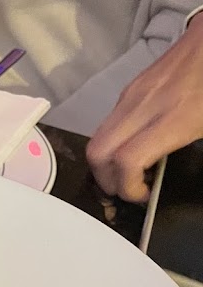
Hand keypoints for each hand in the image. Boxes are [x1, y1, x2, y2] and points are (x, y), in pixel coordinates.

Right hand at [87, 13, 202, 202]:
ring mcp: (131, 97)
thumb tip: (167, 178)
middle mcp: (145, 107)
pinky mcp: (128, 91)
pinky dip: (111, 146)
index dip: (127, 187)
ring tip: (129, 172)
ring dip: (105, 165)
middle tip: (127, 189)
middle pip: (98, 155)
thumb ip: (189, 153)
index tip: (143, 194)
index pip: (127, 160)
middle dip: (106, 181)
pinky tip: (132, 148)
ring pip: (96, 142)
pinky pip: (106, 127)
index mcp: (174, 118)